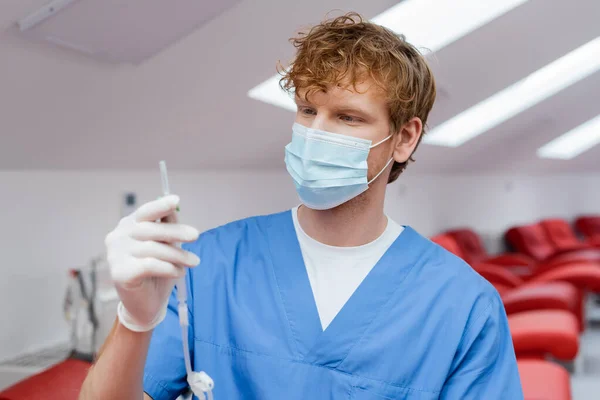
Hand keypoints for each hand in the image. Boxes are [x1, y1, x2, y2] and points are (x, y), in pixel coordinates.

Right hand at [105, 195, 199, 331]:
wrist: (145, 305)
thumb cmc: (157, 271)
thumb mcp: (165, 246)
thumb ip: (166, 227)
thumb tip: (175, 210)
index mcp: (128, 226)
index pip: (144, 212)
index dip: (160, 206)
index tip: (176, 201)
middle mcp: (117, 237)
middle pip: (150, 229)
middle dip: (176, 232)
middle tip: (196, 236)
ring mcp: (115, 255)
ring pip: (153, 249)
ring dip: (177, 255)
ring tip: (193, 262)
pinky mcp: (119, 272)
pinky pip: (150, 265)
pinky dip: (168, 268)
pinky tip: (178, 272)